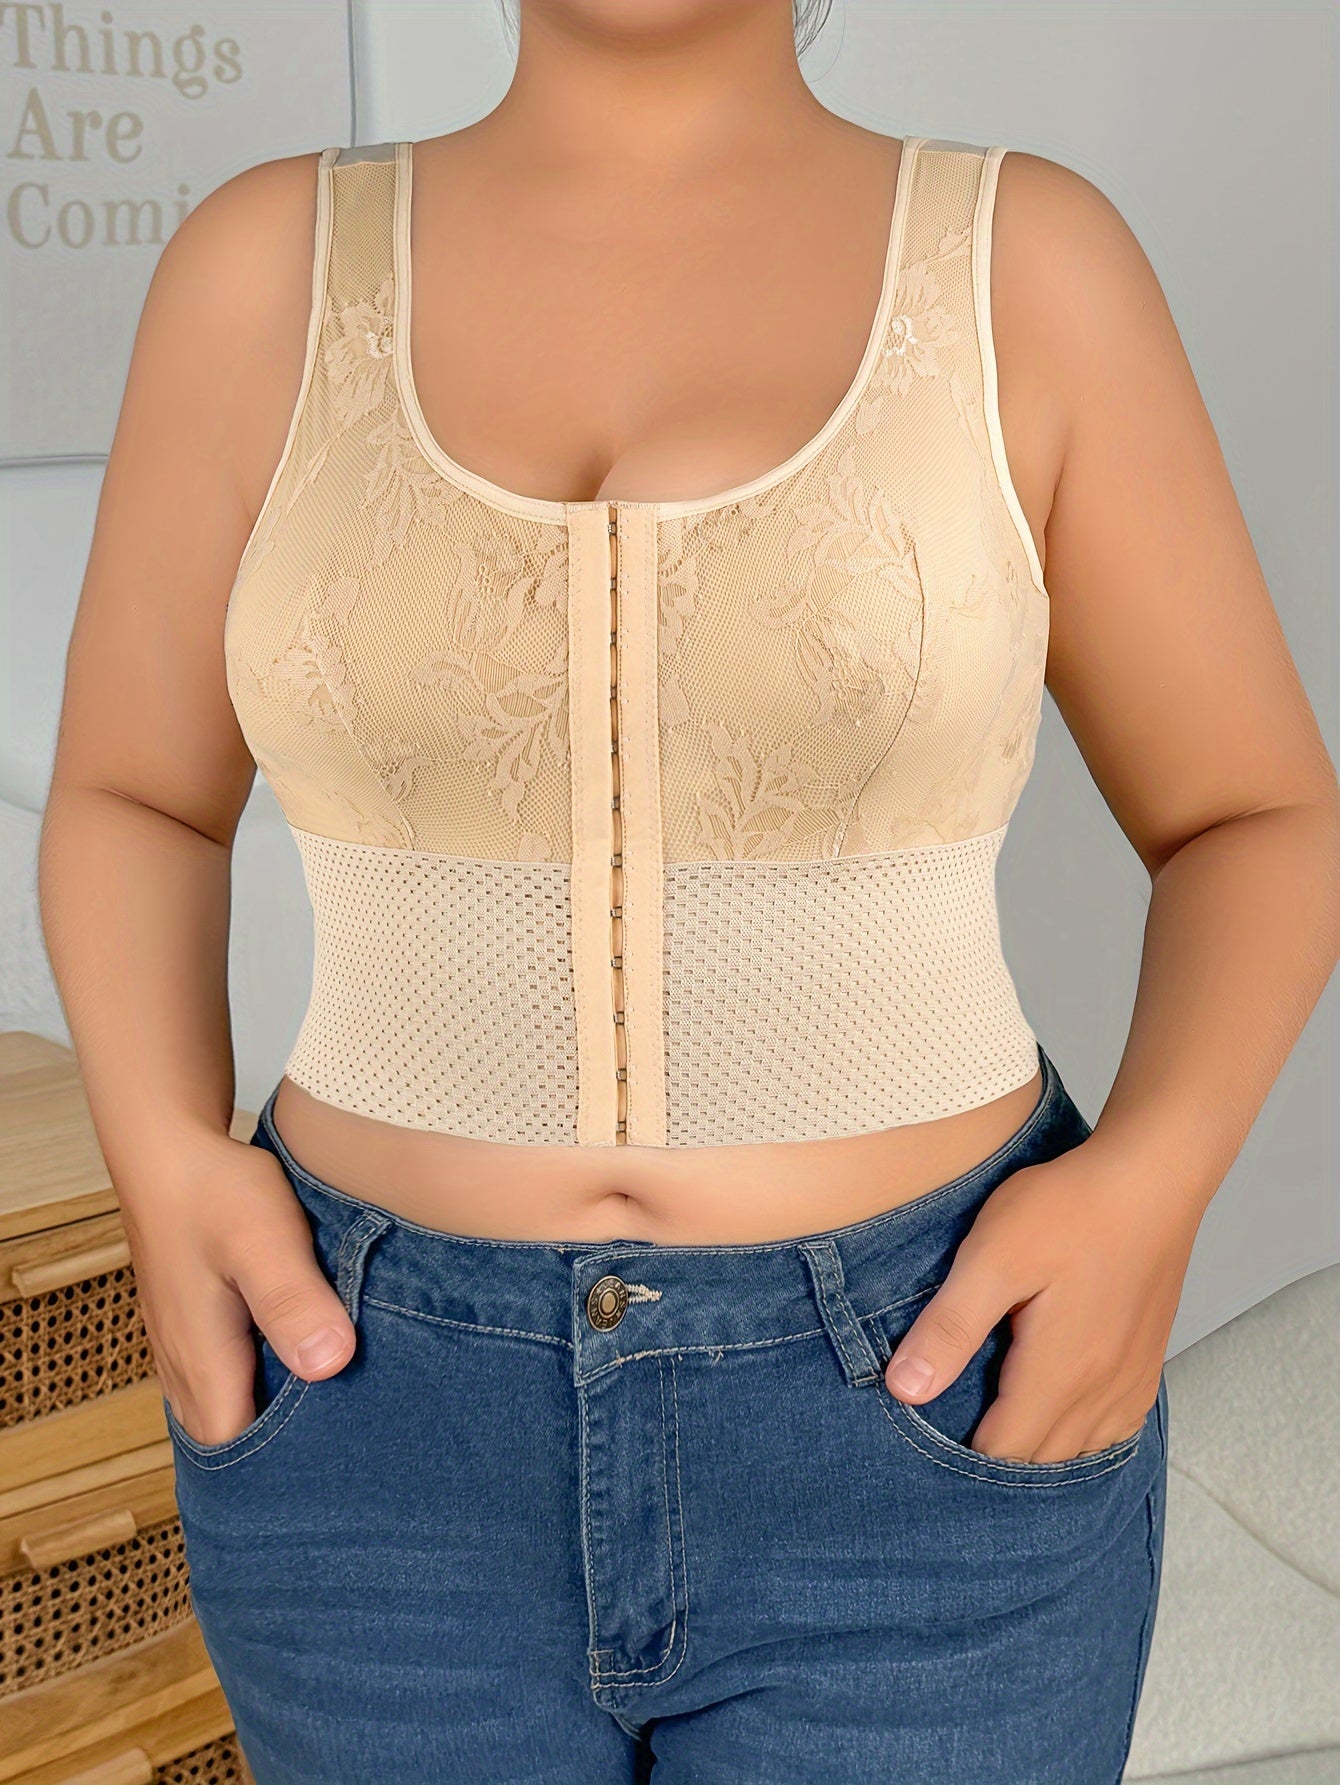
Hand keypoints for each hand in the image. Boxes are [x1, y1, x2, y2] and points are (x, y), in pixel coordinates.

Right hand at [118, 1135, 356, 1446]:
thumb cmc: (213, 1190)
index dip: (288, 1467)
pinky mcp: (197, 1324)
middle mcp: (187, 1368)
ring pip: (234, 1405)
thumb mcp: (264, 1240)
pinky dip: (267, 1373)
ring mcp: (187, 1348)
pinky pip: (232, 1374)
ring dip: (281, 1406)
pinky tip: (309, 1348)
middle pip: (238, 1441)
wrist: (169, 1147)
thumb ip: (291, 1301)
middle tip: (358, 1426)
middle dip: (291, 1445)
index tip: (344, 1453)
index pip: (240, 1458)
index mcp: (202, 1365)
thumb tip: (327, 1364)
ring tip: (344, 1396)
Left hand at [883, 1142, 1201, 1462]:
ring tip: (996, 1423)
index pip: (1004, 1454)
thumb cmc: (1071, 1209)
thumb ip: (950, 1327)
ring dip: (1039, 1451)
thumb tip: (905, 1391)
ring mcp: (1131, 1379)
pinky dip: (1079, 1434)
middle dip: (997, 1460)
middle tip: (952, 1434)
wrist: (1152, 1176)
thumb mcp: (992, 1257)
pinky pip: (1113, 1428)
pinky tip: (1054, 1410)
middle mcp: (1103, 1392)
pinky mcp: (1146, 1361)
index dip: (961, 1459)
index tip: (928, 1440)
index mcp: (1060, 1373)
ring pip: (1080, 1451)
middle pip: (1043, 1462)